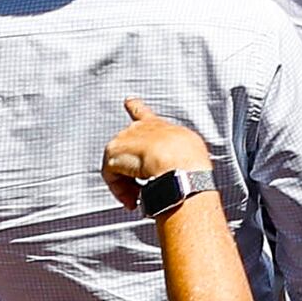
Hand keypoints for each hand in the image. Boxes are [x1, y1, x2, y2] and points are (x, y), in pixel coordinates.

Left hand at [103, 99, 217, 206]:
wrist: (179, 165)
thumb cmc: (189, 160)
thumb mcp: (187, 150)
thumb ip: (172, 154)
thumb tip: (166, 169)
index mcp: (160, 127)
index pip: (144, 114)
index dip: (135, 107)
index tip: (129, 101)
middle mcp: (140, 129)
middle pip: (128, 149)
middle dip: (132, 170)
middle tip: (142, 188)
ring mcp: (124, 139)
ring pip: (119, 166)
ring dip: (127, 183)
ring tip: (140, 196)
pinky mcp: (112, 154)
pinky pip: (111, 177)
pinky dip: (120, 191)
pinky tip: (132, 199)